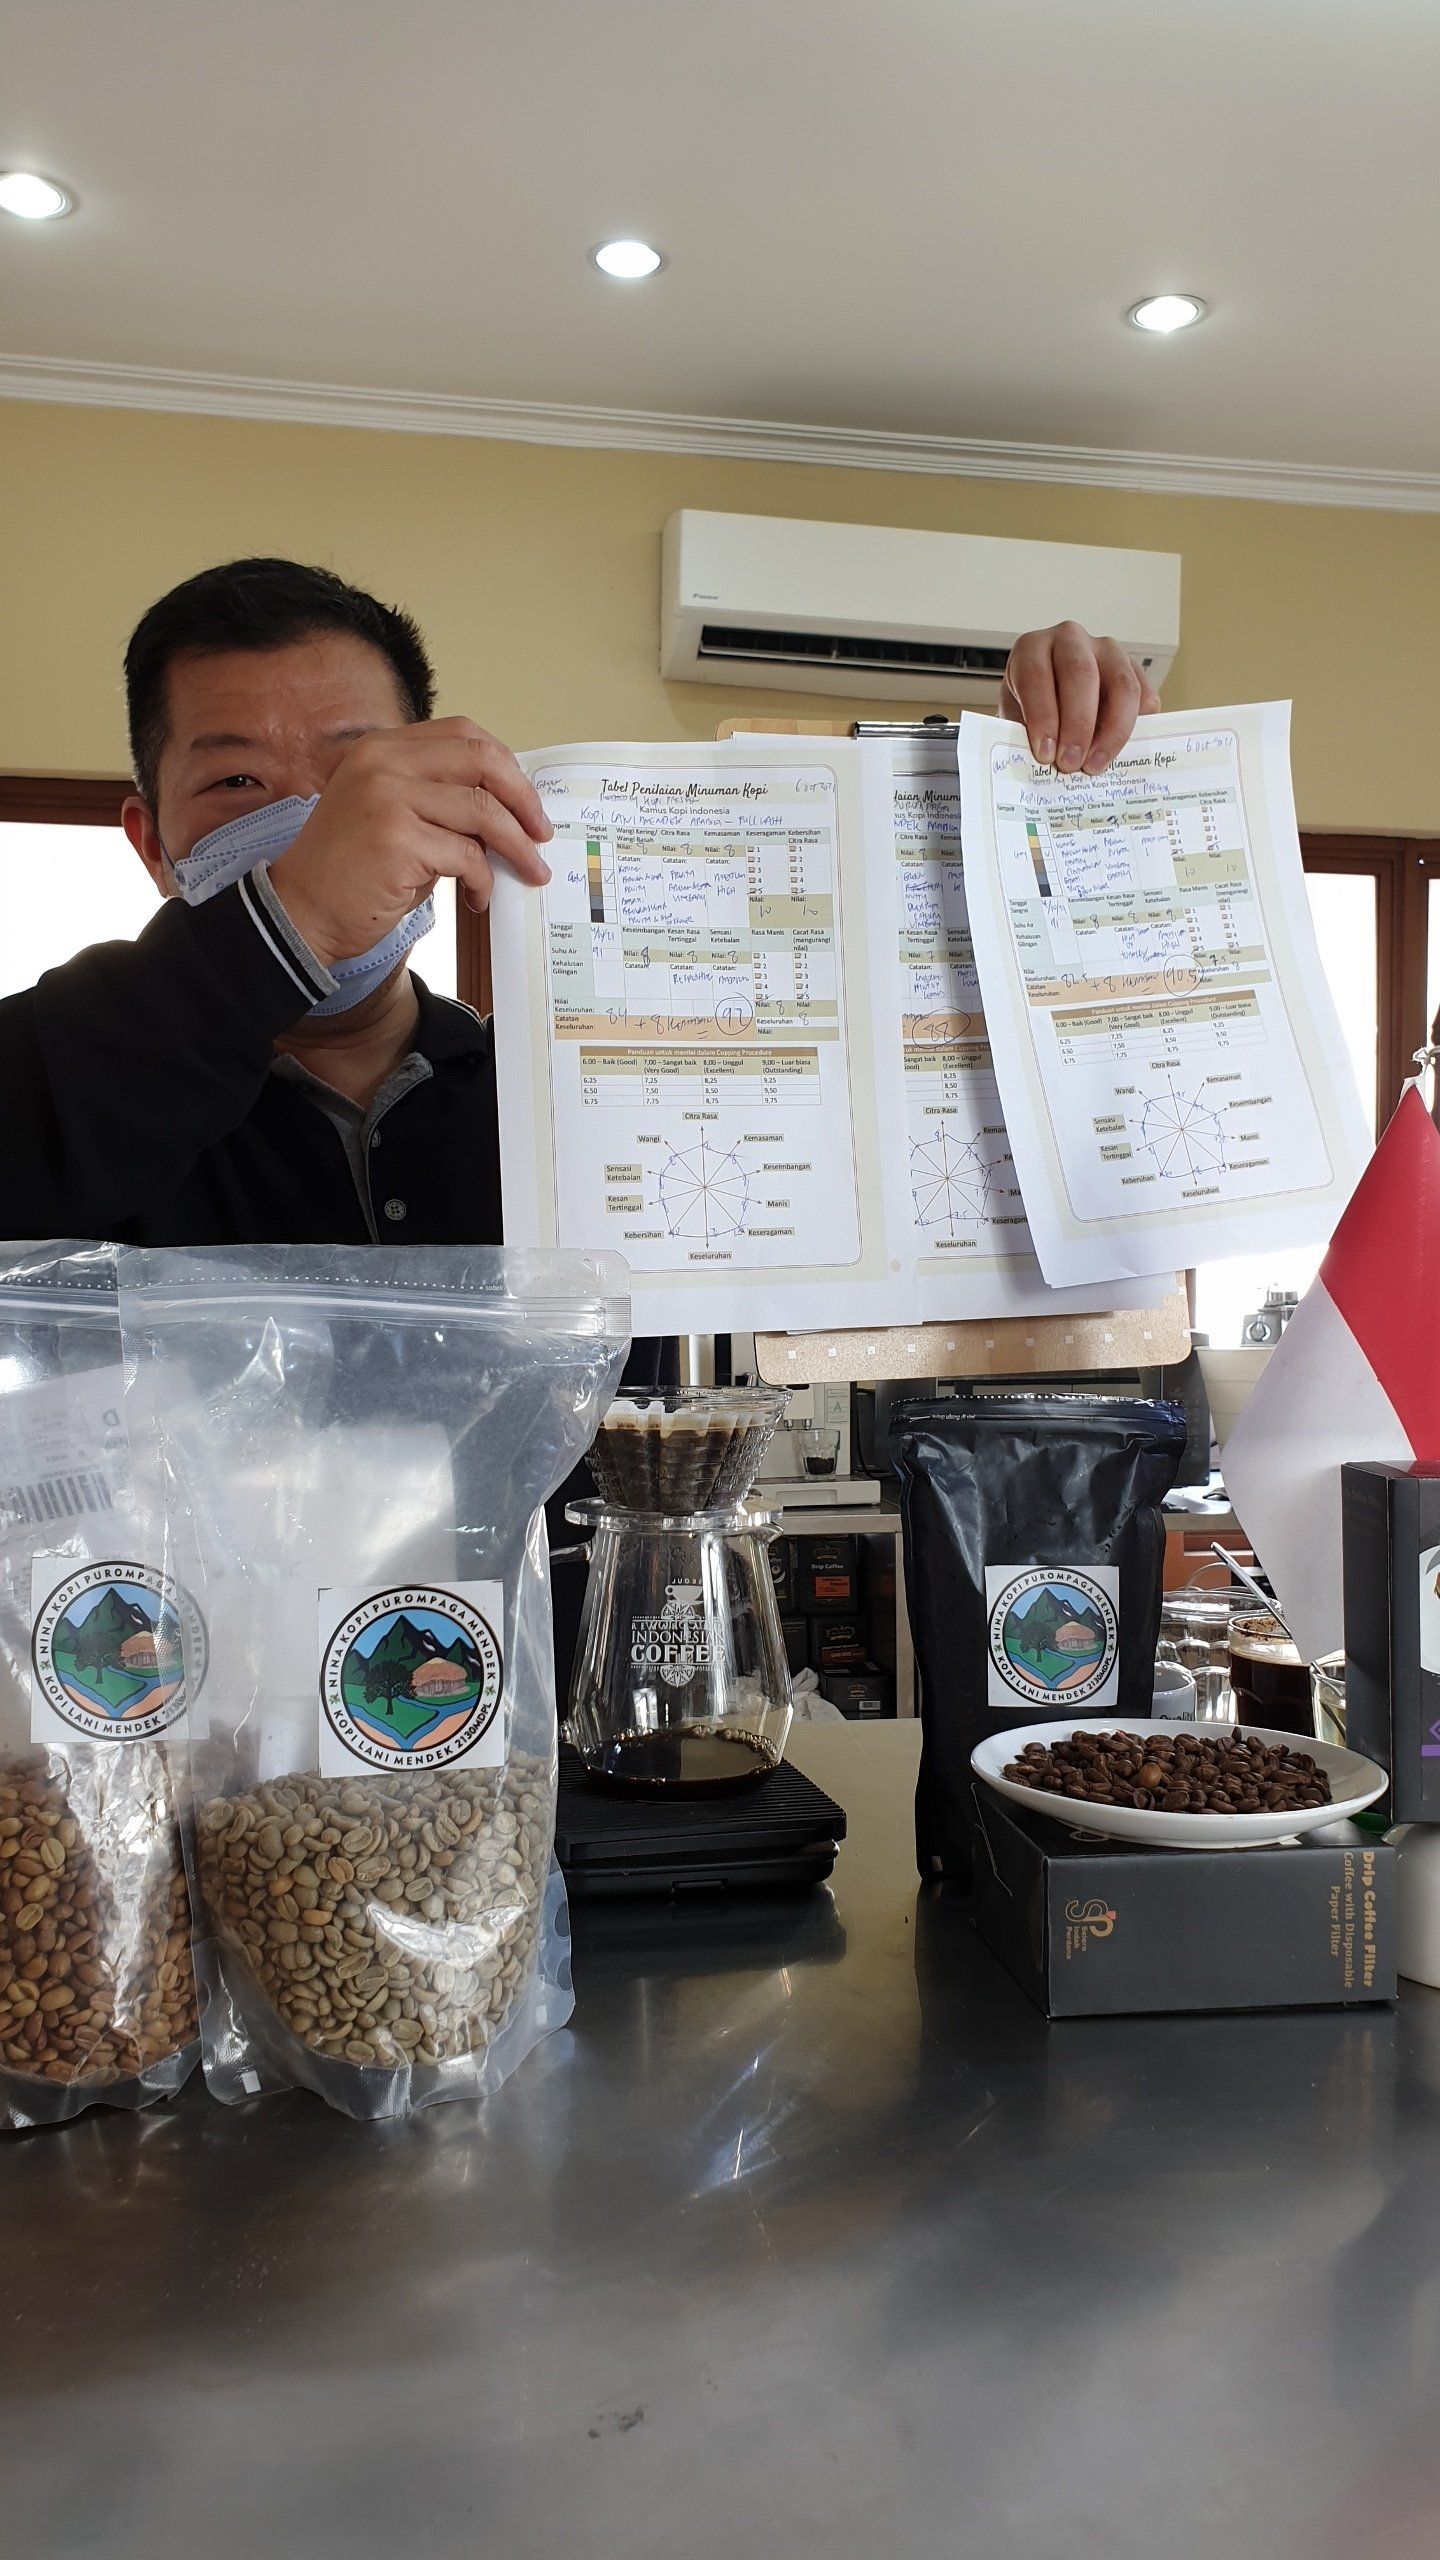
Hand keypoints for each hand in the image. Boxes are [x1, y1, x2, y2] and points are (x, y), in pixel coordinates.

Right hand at [267, 718, 552, 968]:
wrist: (300, 913)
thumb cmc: (348, 872)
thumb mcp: (391, 816)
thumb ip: (438, 801)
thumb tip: (506, 810)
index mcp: (381, 748)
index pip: (462, 734)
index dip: (505, 763)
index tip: (525, 798)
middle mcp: (382, 763)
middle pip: (481, 760)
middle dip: (523, 798)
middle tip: (541, 832)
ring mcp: (387, 798)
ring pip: (483, 812)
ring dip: (516, 847)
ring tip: (529, 871)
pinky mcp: (397, 840)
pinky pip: (467, 856)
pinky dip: (483, 880)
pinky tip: (478, 897)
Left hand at [1000, 623, 1160, 774]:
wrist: (1053, 702)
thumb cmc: (1030, 710)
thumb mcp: (1017, 719)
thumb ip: (1025, 736)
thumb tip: (1039, 766)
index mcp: (1033, 648)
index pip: (1037, 675)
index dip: (1042, 717)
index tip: (1045, 754)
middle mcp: (1071, 640)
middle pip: (1081, 674)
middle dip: (1078, 725)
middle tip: (1071, 764)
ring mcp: (1107, 650)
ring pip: (1121, 685)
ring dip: (1111, 731)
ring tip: (1095, 765)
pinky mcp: (1133, 668)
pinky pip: (1144, 696)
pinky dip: (1136, 727)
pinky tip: (1121, 751)